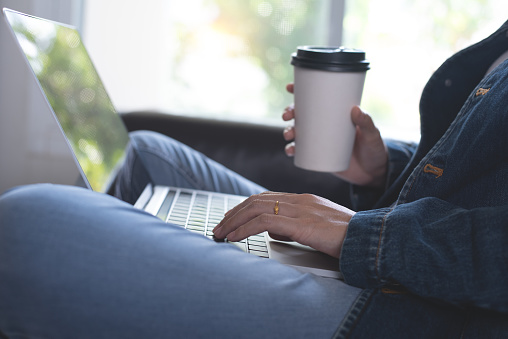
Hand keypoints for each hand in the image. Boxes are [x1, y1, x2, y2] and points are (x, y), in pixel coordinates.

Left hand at [213, 191, 354, 258]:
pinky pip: (264, 223)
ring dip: (233, 221)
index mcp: (303, 200)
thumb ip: (295, 227)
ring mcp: (300, 209)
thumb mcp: (317, 229)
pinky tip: (234, 237)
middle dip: (233, 214)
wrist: (369, 239)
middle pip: (256, 200)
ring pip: (256, 208)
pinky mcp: (301, 223)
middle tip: (218, 227)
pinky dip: (244, 229)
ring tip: (220, 233)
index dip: (244, 208)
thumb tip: (274, 232)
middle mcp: (299, 200)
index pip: (265, 198)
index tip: (230, 219)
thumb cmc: (347, 237)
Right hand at [283, 83, 387, 187]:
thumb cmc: (374, 149)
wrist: (374, 173)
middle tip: (287, 116)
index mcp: (336, 113)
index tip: (290, 87)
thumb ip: (366, 123)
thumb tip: (355, 109)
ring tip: (289, 135)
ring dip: (288, 131)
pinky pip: (301, 152)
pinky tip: (290, 151)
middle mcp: (325, 125)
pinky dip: (292, 150)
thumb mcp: (372, 134)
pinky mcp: (318, 156)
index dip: (301, 91)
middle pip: (302, 114)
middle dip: (290, 112)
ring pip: (298, 131)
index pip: (317, 98)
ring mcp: (320, 140)